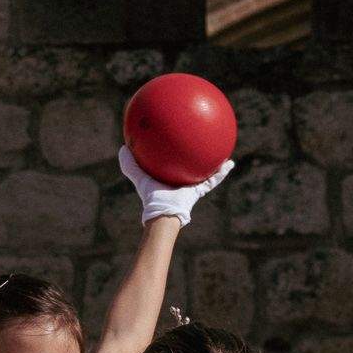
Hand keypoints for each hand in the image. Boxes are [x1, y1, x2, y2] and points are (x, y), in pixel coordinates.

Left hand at [118, 150, 232, 225]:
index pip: (173, 162)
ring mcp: (192, 185)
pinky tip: (229, 163)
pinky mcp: (199, 190)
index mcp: (169, 176)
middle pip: (190, 164)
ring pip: (206, 171)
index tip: (180, 140)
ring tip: (223, 149)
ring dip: (214, 162)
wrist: (163, 212)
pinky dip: (221, 173)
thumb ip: (129, 165)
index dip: (175, 153)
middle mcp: (181, 180)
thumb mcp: (140, 177)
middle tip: (202, 140)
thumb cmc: (150, 197)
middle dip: (196, 155)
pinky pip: (213, 180)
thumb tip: (123, 147)